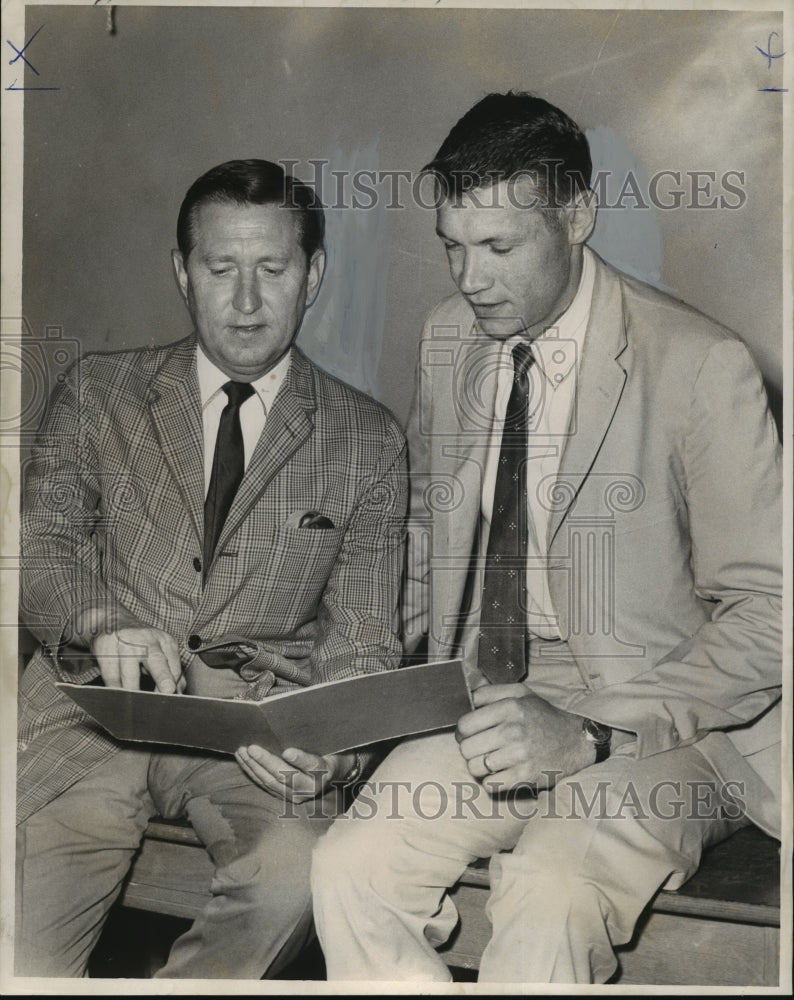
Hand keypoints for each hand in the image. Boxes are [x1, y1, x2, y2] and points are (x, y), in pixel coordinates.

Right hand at [91, 626, 184, 692]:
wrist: (110, 619)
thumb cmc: (139, 642)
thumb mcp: (160, 650)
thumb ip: (171, 670)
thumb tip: (179, 693)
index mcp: (165, 641)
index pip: (174, 665)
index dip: (174, 684)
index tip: (174, 699)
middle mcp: (147, 640)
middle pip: (156, 660)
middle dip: (163, 677)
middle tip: (167, 691)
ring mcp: (125, 643)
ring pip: (130, 674)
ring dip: (133, 692)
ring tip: (136, 705)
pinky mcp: (106, 649)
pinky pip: (111, 677)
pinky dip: (115, 690)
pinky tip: (119, 698)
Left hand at [234, 745, 355, 803]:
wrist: (332, 772)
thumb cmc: (329, 750)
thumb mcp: (329, 742)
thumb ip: (314, 736)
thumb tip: (296, 720)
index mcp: (325, 771)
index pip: (313, 765)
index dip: (300, 759)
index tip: (288, 751)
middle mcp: (310, 788)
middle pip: (286, 775)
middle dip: (267, 761)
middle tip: (252, 747)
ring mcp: (296, 795)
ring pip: (271, 782)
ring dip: (254, 766)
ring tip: (242, 751)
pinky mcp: (284, 796)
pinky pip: (265, 784)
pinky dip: (252, 772)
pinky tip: (244, 760)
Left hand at [455, 684, 591, 791]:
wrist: (576, 741)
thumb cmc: (543, 717)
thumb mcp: (521, 694)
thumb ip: (491, 691)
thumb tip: (468, 694)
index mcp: (510, 708)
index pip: (465, 724)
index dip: (463, 731)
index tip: (470, 733)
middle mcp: (513, 730)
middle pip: (466, 748)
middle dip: (470, 749)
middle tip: (480, 748)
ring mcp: (519, 755)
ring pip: (475, 767)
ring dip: (479, 766)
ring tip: (491, 760)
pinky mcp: (525, 777)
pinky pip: (490, 784)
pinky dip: (491, 781)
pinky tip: (501, 772)